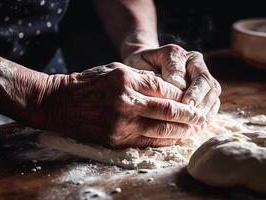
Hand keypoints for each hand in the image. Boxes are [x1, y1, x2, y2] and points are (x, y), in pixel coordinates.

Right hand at [27, 62, 203, 147]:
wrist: (60, 103)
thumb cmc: (89, 83)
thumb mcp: (117, 70)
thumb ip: (144, 81)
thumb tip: (171, 92)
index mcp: (127, 81)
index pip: (166, 89)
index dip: (184, 95)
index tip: (194, 100)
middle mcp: (126, 103)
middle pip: (170, 111)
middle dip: (192, 116)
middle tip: (205, 118)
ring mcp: (121, 124)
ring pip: (163, 131)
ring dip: (183, 131)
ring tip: (196, 130)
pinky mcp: (116, 140)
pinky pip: (148, 143)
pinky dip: (166, 141)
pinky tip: (177, 139)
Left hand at [124, 44, 220, 127]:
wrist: (140, 69)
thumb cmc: (143, 64)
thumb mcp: (152, 58)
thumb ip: (168, 66)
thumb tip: (181, 84)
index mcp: (192, 60)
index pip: (202, 77)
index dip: (196, 92)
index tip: (186, 103)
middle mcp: (201, 73)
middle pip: (212, 90)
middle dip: (201, 106)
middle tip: (189, 118)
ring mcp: (203, 88)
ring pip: (213, 102)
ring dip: (204, 115)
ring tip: (192, 126)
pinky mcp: (201, 101)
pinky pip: (208, 112)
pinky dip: (202, 121)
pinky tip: (192, 129)